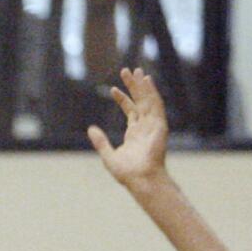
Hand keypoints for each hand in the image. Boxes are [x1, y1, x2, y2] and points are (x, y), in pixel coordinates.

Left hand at [87, 67, 169, 188]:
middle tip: (127, 70)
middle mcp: (145, 127)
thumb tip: (90, 129)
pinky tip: (147, 80)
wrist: (141, 179)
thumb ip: (101, 142)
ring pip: (148, 100)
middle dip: (134, 86)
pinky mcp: (160, 125)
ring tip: (137, 71)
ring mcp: (153, 125)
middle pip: (140, 101)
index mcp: (135, 133)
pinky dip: (152, 92)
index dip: (122, 98)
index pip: (130, 110)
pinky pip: (156, 105)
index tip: (112, 88)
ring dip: (143, 85)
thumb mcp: (109, 155)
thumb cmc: (127, 173)